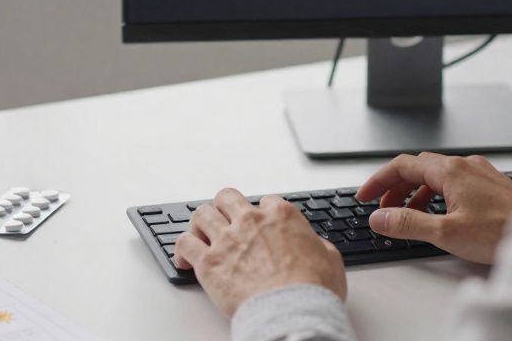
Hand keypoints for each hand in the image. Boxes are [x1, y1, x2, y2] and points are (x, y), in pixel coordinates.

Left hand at [173, 188, 346, 316]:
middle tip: (225, 219)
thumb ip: (317, 245)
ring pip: (202, 214)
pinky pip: (184, 244)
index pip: (265, 201)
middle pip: (227, 198)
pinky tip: (184, 257)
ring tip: (201, 233)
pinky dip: (182, 249)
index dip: (262, 214)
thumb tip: (314, 245)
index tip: (260, 225)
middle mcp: (251, 221)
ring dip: (201, 222)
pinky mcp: (208, 263)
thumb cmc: (312, 290)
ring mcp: (227, 240)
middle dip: (225, 207)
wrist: (292, 313)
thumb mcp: (330, 259)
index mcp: (281, 216)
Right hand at [356, 152, 511, 263]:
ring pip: (437, 175)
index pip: (402, 166)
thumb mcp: (446, 232)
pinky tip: (439, 213)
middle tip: (382, 209)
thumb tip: (379, 218)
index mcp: (450, 171)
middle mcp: (465, 165)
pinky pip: (455, 181)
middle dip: (395, 187)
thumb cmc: (502, 232)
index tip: (365, 196)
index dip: (379, 181)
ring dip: (416, 192)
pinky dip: (436, 194)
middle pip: (418, 168)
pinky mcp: (491, 184)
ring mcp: (480, 173)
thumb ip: (408, 223)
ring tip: (407, 215)